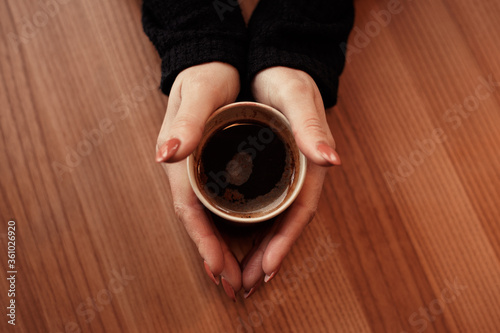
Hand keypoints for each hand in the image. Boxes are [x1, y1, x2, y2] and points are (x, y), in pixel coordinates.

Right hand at [156, 62, 241, 299]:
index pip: (190, 209)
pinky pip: (219, 205)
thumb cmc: (206, 76)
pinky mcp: (214, 168)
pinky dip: (226, 229)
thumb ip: (187, 123)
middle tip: (234, 286)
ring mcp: (201, 171)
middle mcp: (189, 171)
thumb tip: (167, 155)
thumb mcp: (198, 93)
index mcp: (183, 159)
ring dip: (220, 248)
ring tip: (238, 275)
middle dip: (214, 255)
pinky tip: (238, 242)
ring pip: (209, 218)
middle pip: (199, 221)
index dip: (204, 241)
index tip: (220, 270)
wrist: (211, 61)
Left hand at [241, 66, 340, 296]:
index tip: (266, 267)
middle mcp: (300, 174)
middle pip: (287, 224)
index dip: (284, 242)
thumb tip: (331, 161)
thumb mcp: (298, 99)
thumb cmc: (289, 80)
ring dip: (261, 248)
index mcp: (310, 164)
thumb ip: (311, 128)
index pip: (300, 212)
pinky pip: (265, 205)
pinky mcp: (272, 170)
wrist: (279, 64)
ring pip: (276, 219)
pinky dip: (255, 228)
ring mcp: (286, 174)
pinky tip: (240, 239)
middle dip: (269, 256)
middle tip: (248, 283)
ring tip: (243, 273)